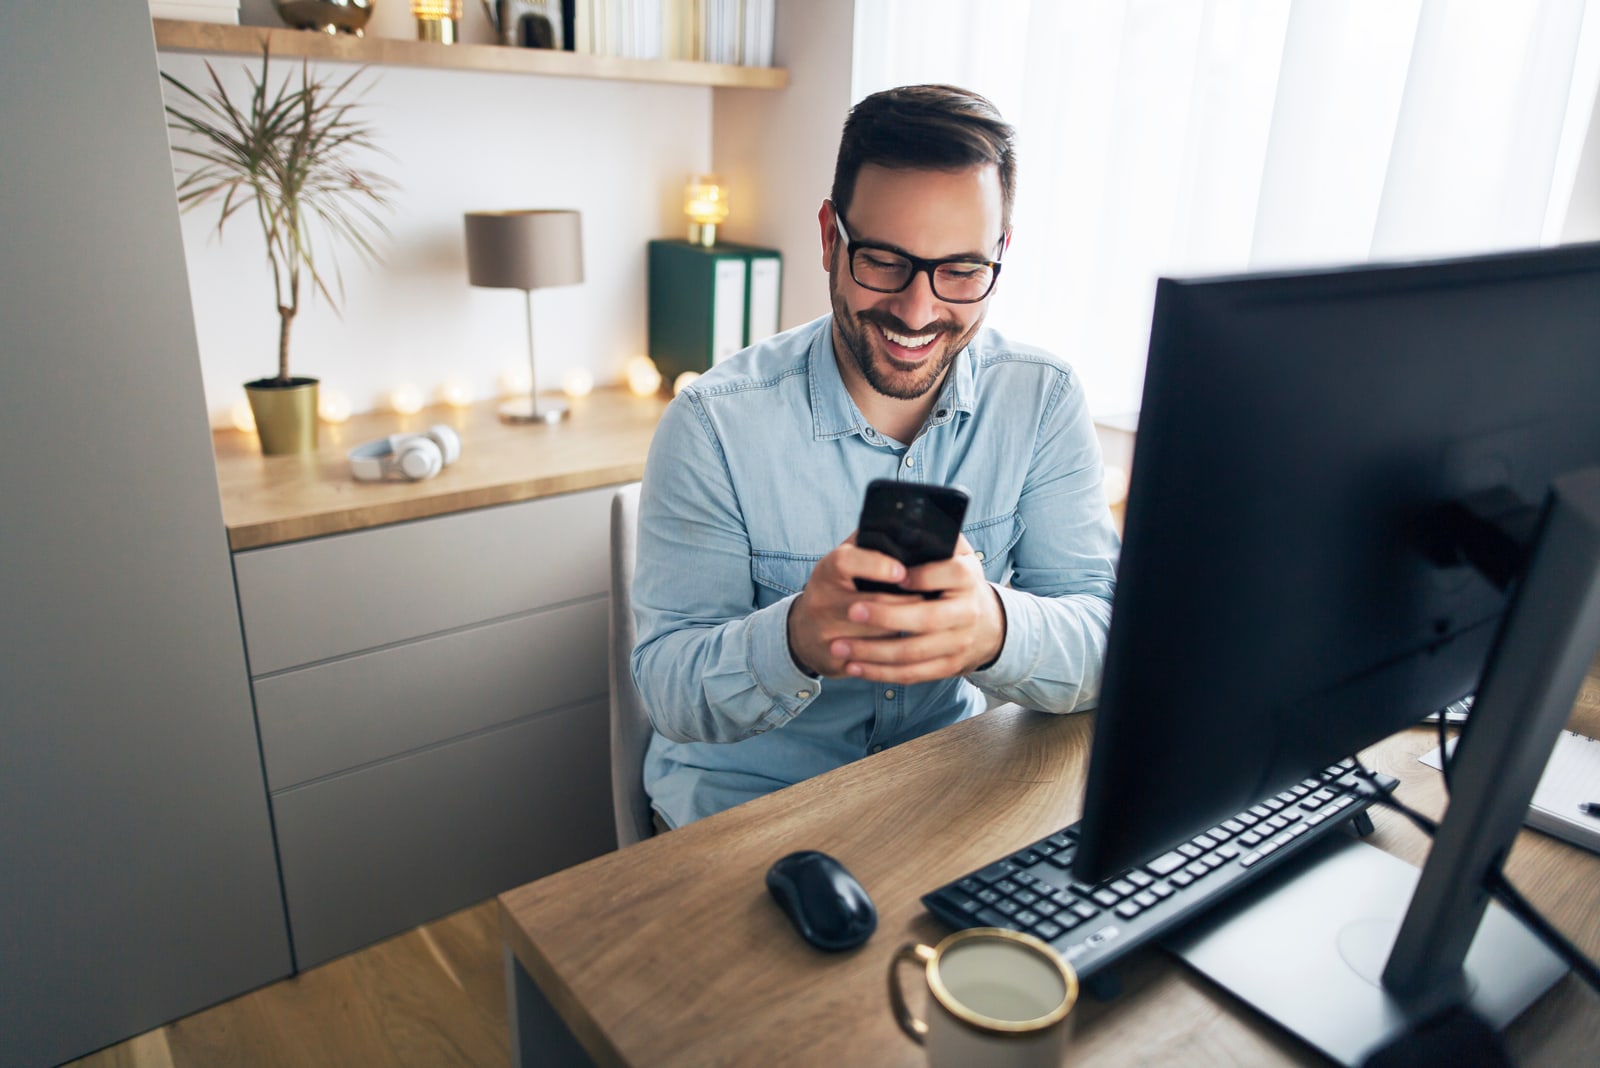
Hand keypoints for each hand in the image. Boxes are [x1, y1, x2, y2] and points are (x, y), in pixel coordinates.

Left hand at [787, 535, 1004, 682]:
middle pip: (926, 618)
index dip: (921, 576)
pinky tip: (854, 667)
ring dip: (873, 653)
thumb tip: (906, 515)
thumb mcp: (957, 554)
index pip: (948, 574)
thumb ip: (937, 535)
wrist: (989, 626)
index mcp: (967, 577)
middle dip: (885, 616)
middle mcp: (967, 611)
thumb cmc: (958, 582)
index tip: (894, 576)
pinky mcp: (947, 666)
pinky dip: (881, 673)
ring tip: (839, 647)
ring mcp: (958, 643)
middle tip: (850, 611)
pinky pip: (912, 674)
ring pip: (913, 652)